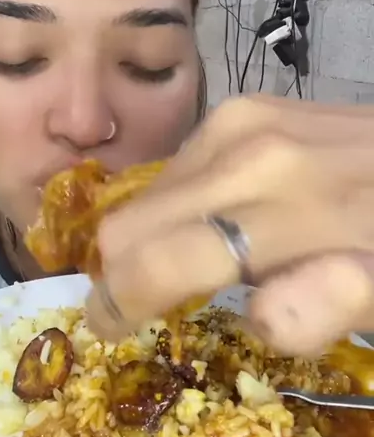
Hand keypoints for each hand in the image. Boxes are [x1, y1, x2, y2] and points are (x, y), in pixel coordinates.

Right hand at [86, 95, 373, 355]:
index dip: (119, 306)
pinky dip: (179, 205)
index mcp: (289, 211)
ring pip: (143, 195)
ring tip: (195, 262)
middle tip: (148, 305)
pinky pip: (173, 168)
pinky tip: (219, 218)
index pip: (160, 263)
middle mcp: (248, 154)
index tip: (112, 330)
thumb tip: (261, 313)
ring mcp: (240, 120)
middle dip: (123, 272)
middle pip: (128, 224)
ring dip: (154, 238)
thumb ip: (324, 312)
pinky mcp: (240, 106)